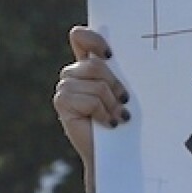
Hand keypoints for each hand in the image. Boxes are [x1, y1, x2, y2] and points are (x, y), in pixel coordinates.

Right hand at [55, 26, 128, 171]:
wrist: (113, 154)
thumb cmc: (122, 122)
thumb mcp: (121, 92)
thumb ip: (117, 73)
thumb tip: (129, 56)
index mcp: (85, 66)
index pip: (80, 37)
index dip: (93, 39)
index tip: (110, 55)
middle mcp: (72, 74)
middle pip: (95, 66)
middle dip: (114, 85)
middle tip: (123, 103)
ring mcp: (64, 88)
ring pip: (97, 85)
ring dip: (112, 104)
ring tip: (116, 117)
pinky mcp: (62, 102)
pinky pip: (91, 100)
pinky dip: (104, 113)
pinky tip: (107, 124)